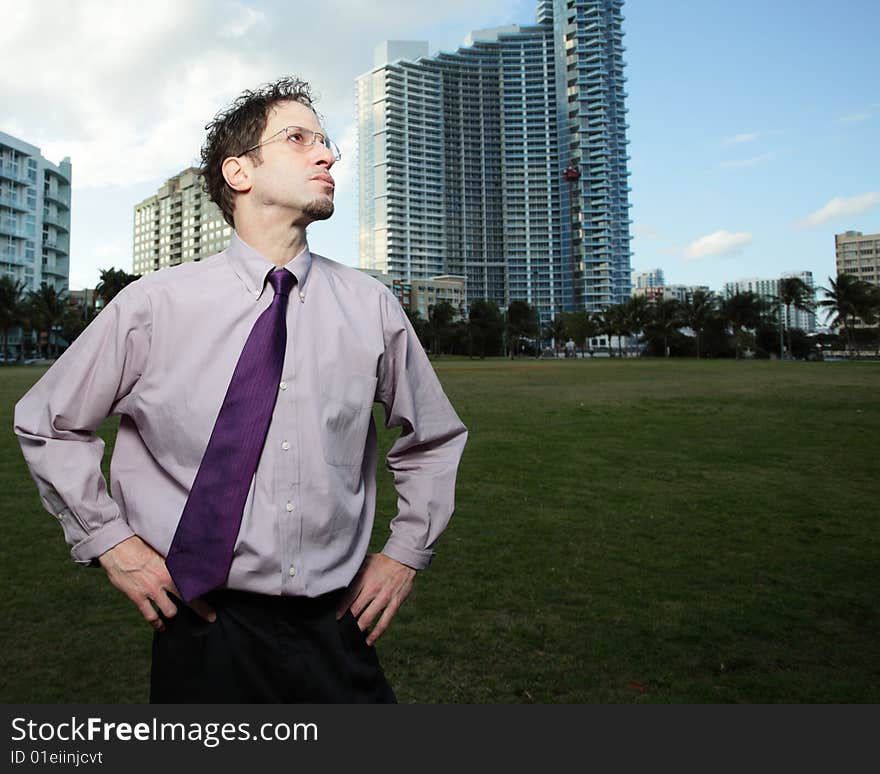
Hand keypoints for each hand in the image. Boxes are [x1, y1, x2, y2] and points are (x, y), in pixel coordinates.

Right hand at [97, 535, 215, 630]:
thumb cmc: (139, 547)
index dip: (206, 588)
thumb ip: (172, 562)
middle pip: (188, 598)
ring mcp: (151, 590)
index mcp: (172, 567)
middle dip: (201, 609)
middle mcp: (164, 580)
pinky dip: (157, 624)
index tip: (216, 590)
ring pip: (170, 611)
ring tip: (176, 618)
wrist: (118, 548)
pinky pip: (150, 616)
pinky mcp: (138, 597)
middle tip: (210, 617)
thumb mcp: (160, 552)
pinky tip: (161, 627)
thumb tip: (185, 563)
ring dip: (173, 614)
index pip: (194, 580)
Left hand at [336, 553, 415, 645]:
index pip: (348, 597)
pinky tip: (369, 640)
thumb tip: (340, 582)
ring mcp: (384, 598)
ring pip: (368, 618)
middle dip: (347, 621)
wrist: (403, 560)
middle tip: (341, 630)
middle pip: (356, 609)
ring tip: (352, 638)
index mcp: (364, 578)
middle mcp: (373, 589)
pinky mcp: (394, 604)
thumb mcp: (365, 562)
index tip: (336, 618)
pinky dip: (376, 633)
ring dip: (359, 629)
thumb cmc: (381, 562)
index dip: (340, 609)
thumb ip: (354, 573)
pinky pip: (384, 622)